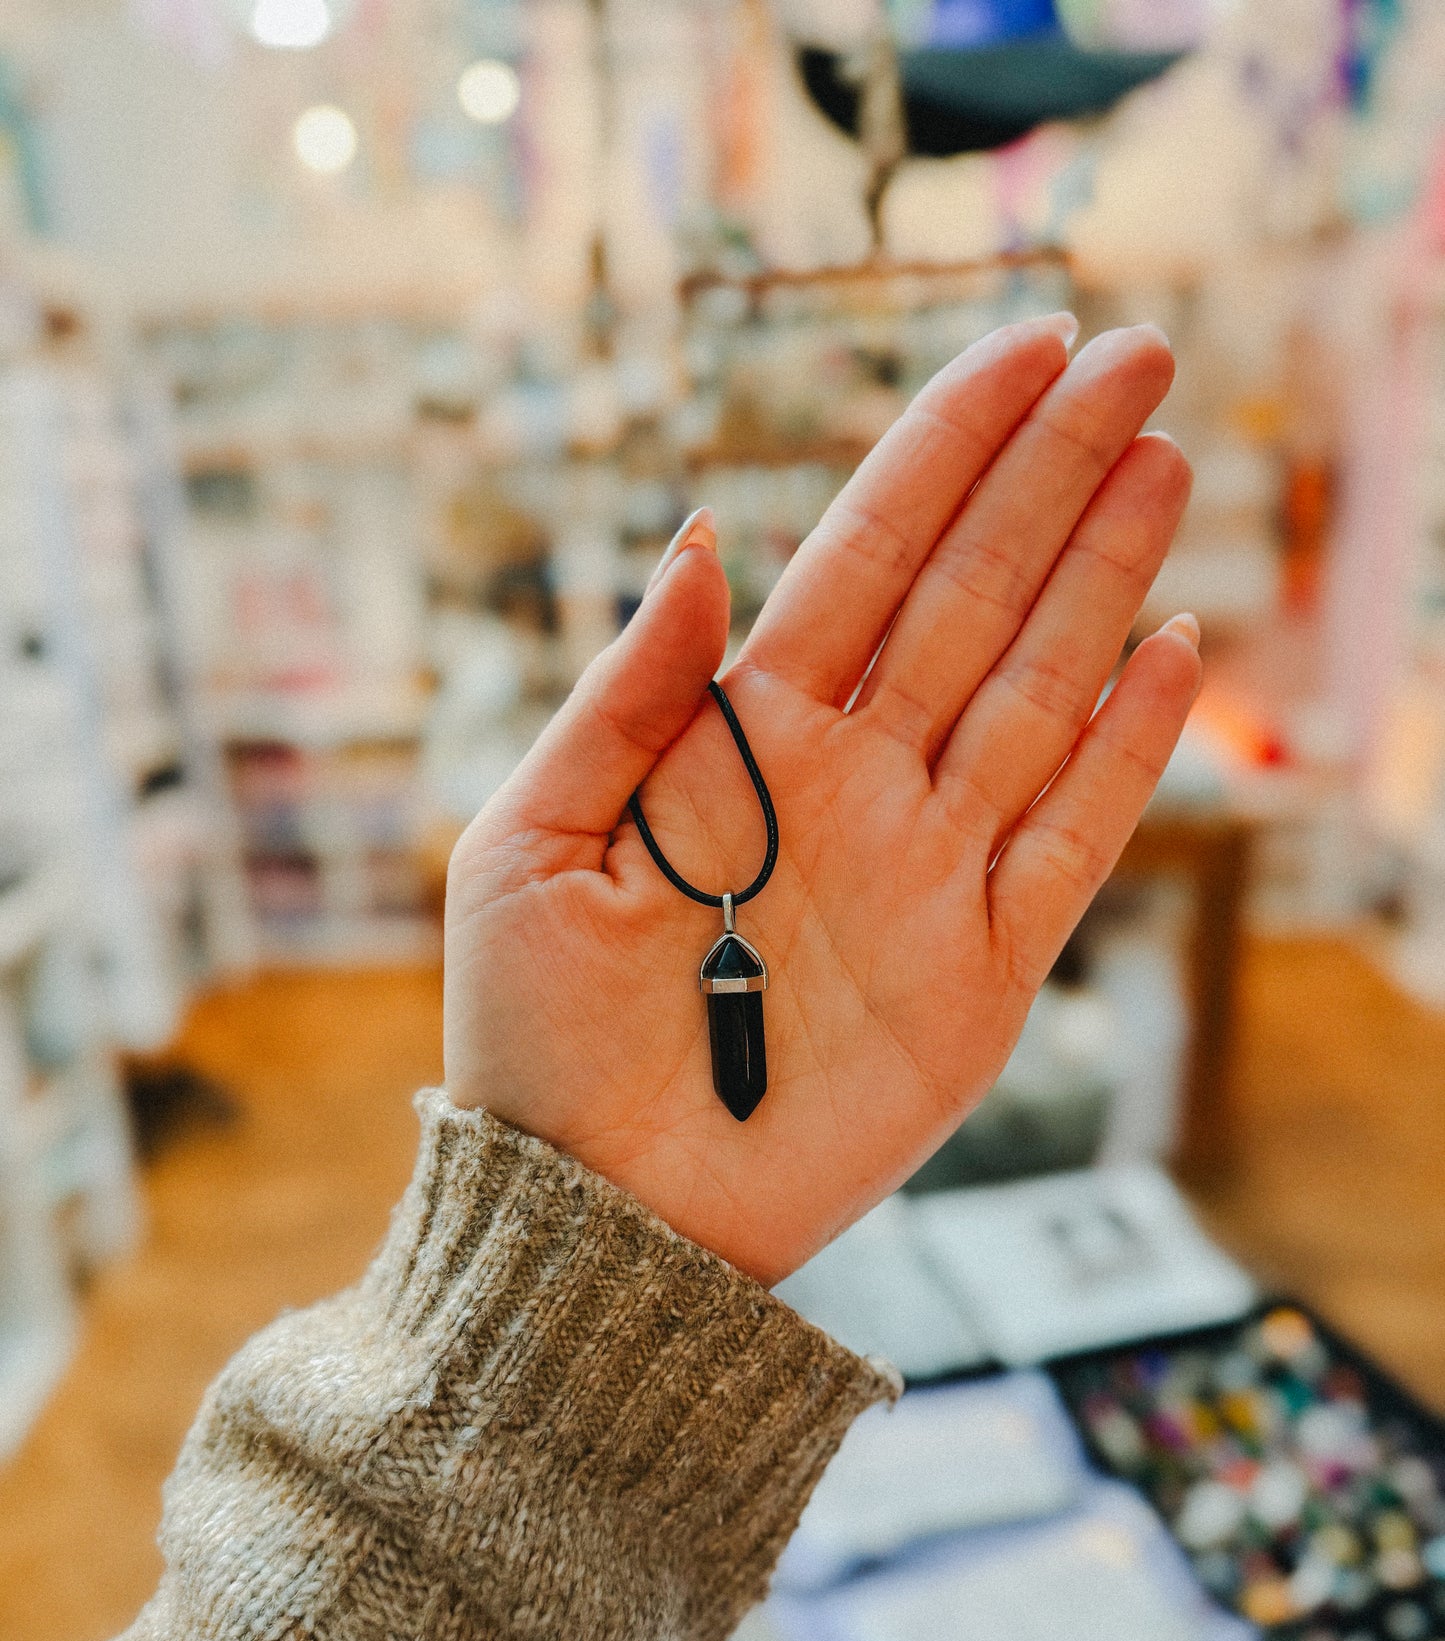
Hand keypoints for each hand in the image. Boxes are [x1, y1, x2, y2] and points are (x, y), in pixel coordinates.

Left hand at [445, 318, 1199, 1283]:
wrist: (599, 1213)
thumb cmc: (535, 1035)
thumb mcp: (530, 846)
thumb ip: (625, 695)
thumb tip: (709, 535)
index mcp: (743, 738)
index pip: (868, 560)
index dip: (947, 449)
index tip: (1027, 345)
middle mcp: (853, 784)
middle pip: (976, 600)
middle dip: (1053, 476)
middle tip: (1136, 357)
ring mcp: (926, 872)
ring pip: (1041, 695)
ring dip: (1105, 578)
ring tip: (1162, 464)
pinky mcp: (983, 975)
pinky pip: (1073, 842)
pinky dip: (1130, 753)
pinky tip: (1173, 650)